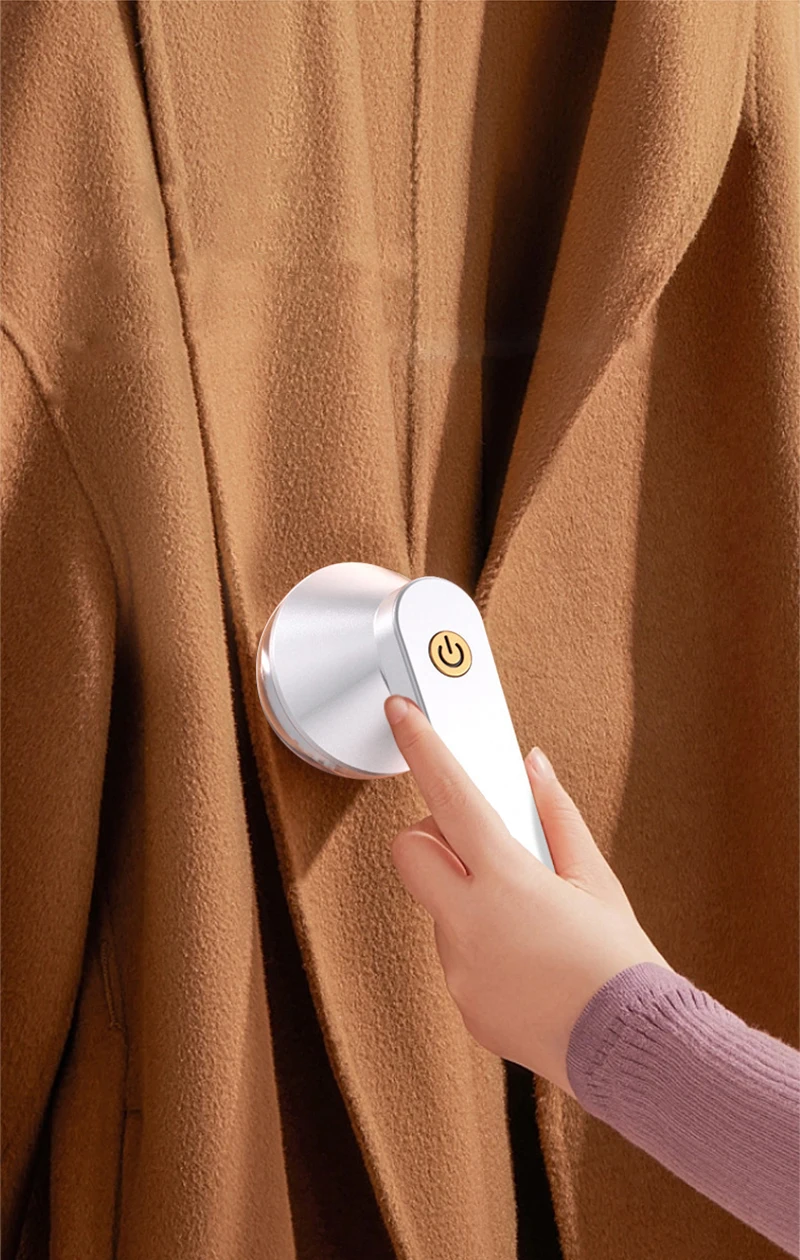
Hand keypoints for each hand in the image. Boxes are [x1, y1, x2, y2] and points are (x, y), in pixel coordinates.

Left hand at [384, 695, 671, 1095]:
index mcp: (506, 880)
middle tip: (480, 848)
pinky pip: (458, 958)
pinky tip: (528, 964)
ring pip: (438, 909)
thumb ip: (555, 816)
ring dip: (468, 901)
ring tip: (531, 925)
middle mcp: (469, 923)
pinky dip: (482, 949)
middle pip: (409, 851)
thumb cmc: (621, 966)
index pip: (449, 796)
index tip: (401, 714)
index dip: (422, 747)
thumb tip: (533, 768)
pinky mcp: (463, 1006)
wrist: (633, 1053)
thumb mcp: (597, 881)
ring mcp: (459, 969)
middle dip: (432, 839)